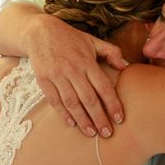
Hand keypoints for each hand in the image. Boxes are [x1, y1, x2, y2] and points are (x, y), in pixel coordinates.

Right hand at [26, 14, 125, 136]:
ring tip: (92, 133)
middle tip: (107, 133)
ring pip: (72, 103)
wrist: (39, 31)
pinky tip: (72, 124)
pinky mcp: (43, 80)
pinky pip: (54, 101)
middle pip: (89, 99)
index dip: (112, 104)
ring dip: (83, 120)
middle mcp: (72, 70)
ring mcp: (56, 76)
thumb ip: (111, 52)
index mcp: (87, 62)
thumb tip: (125, 67)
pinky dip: (63, 114)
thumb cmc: (70, 38)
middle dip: (99, 118)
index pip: (103, 87)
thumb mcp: (92, 40)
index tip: (119, 119)